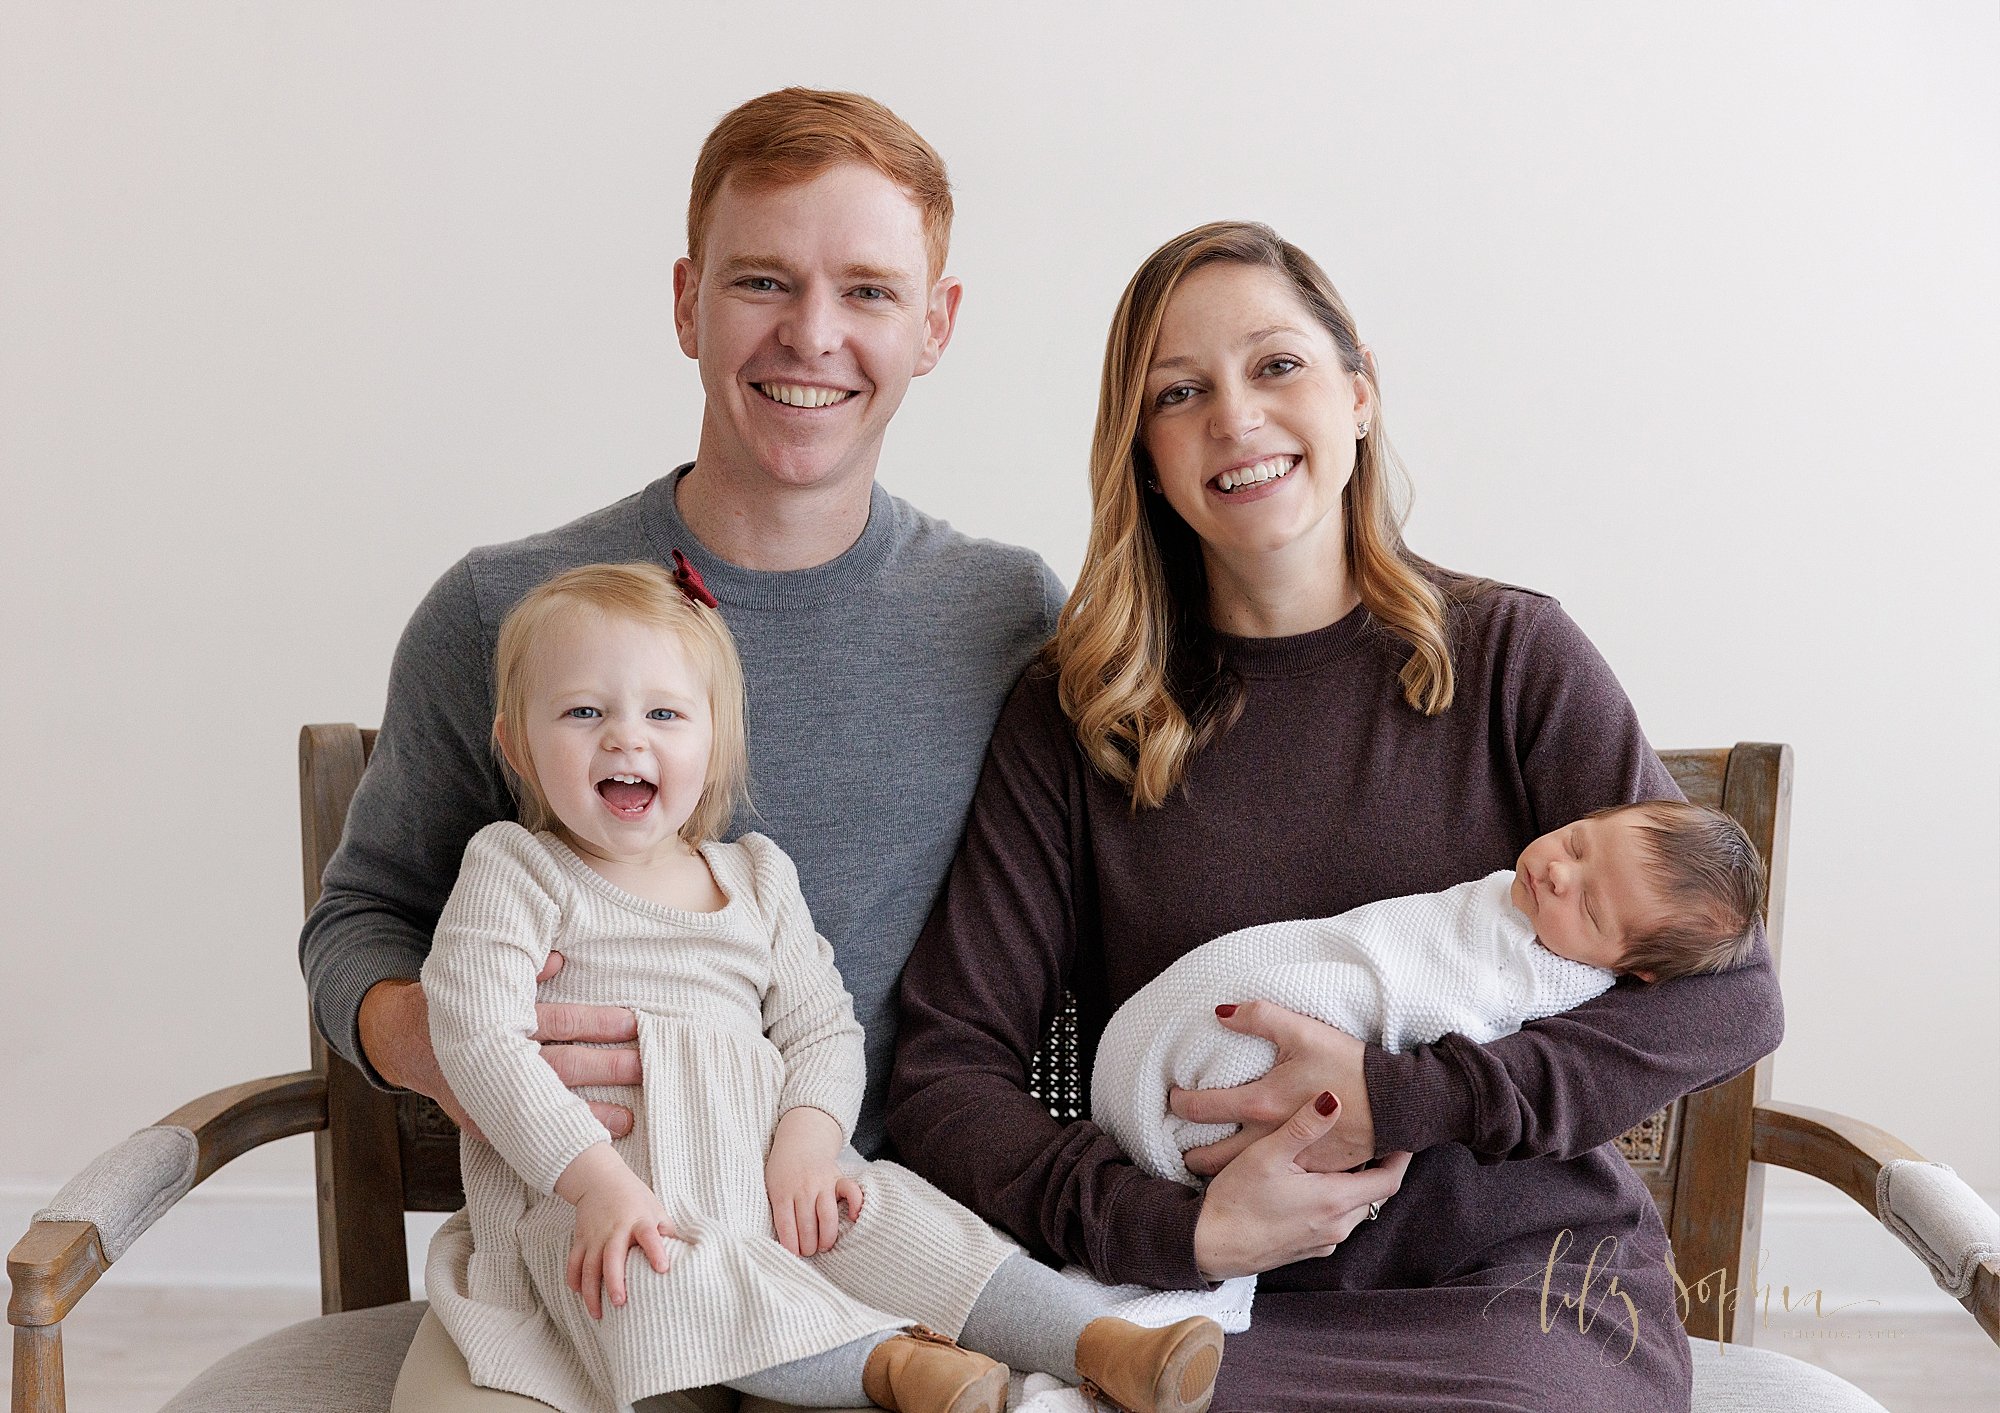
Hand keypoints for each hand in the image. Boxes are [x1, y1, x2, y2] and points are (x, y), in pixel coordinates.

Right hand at [359, 953, 639, 1138]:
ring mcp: (486, 1097)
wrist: (406, 1041)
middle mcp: (492, 1061)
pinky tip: (587, 1146)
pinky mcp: (483, 1124)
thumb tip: (560, 958)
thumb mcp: (483, 979)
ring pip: (545, 1105)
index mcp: (497, 1022)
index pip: (555, 1021)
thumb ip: (525, 972)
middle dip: (603, 1068)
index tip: (631, 1022)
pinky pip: (524, 1135)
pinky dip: (556, 1138)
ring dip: (589, 1114)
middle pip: (557, 1066)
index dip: (594, 1023)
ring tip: (628, 1119)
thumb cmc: (459, 1004)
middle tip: (642, 1067)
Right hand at [554, 1143, 681, 1318]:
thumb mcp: (655, 1208)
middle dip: (614, 1281)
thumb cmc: (634, 1198)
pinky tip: (579, 1295)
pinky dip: (574, 1280)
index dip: (656, 1251)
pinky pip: (574, 1262)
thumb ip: (666, 1231)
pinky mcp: (580, 1238)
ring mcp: (595, 1235)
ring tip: (597, 1313)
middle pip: (612, 1257)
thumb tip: (687, 1253)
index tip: (663, 1269)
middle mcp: (616, 1229)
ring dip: (591, 1291)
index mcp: (639, 1220)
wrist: (600, 1179)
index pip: (649, 1236)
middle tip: (619, 1303)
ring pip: (589, 1266)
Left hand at [764, 1107, 863, 1257]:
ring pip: (827, 1216)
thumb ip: (777, 1209)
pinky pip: (851, 1191)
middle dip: (808, 1246)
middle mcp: (803, 1189)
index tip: (793, 1255)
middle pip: (807, 1225)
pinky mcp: (838, 1178)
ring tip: (823, 1246)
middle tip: (809, 1252)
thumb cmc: (783, 1169)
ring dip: (826, 1237)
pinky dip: (855, 1205)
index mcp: (782, 1192)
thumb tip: (785, 1240)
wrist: (800, 1139)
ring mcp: (822, 1183)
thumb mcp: (770, 1186)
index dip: (791, 1245)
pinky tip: (852, 1218)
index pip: (786, 1226)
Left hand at [1172, 1001, 1374, 1176]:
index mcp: (1260, 1103)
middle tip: (1181, 1148)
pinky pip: (1278, 1178)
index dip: (1180, 1103)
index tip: (1173, 1099)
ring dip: (1222, 1170)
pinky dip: (1261, 1176)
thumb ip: (1259, 1017)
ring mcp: (1291, 1159)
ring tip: (1209, 1164)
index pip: (1203, 1109)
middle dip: (1192, 1154)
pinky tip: (1257, 1171)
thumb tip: (1220, 1013)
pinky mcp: (1314, 1170)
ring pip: (1244, 1174)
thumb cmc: (1348, 1064)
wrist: (1396, 1102)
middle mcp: (1269, 1137)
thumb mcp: (1303, 1030)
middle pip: (1214, 1156)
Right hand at [1191, 1090, 1411, 1279]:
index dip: (1401, 1157)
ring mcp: (1323, 1242)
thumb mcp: (1267, 1156)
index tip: (1402, 1135)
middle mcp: (1337, 1226)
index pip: (1389, 1180)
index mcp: (1334, 1200)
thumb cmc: (1236, 1202)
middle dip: (1378, 1167)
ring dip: (1355, 1185)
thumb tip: (1334, 1099)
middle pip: (1375, 1195)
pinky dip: (1337, 1202)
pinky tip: (1314, 1186)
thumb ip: (1304, 1127)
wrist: (1210, 1247)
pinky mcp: (1308, 1250)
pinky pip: (1336, 1223)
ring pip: (1356, 1210)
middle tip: (1373, 1139)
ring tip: (1343, 1157)